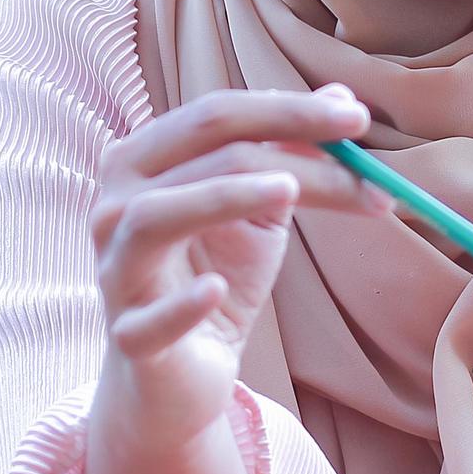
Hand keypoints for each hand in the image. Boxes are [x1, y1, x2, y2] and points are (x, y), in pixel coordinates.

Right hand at [87, 85, 386, 455]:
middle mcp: (115, 206)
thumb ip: (289, 157)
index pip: (215, 115)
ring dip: (223, 197)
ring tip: (291, 189)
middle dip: (281, 136)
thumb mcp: (259, 215)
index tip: (357, 117)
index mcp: (142, 163)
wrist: (178, 375)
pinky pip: (148, 319)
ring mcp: (116, 271)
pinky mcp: (129, 339)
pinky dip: (183, 303)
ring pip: (156, 217)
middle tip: (354, 142)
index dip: (287, 109)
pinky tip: (218, 290)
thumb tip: (341, 98)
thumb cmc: (214, 280)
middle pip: (196, 149)